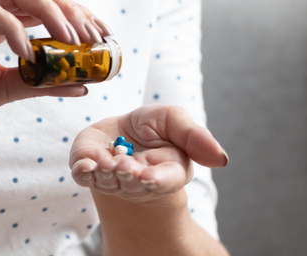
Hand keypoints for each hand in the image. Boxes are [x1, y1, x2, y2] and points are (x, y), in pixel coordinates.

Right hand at [0, 0, 110, 147]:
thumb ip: (38, 83)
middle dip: (69, 10)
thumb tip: (83, 83)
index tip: (104, 36)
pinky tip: (28, 53)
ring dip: (48, 11)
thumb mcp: (1, 90)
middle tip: (93, 38)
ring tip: (70, 41)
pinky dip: (12, 28)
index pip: (42, 2)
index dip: (75, 14)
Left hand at [69, 106, 227, 201]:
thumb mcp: (175, 122)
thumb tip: (222, 159)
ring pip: (109, 182)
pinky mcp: (88, 170)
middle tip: (125, 166)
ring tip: (107, 163)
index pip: (165, 180)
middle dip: (129, 175)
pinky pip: (84, 176)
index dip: (157, 180)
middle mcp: (138, 180)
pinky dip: (83, 172)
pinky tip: (85, 166)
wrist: (121, 133)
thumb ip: (196, 138)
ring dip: (107, 174)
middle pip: (134, 184)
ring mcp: (112, 179)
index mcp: (166, 171)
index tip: (149, 176)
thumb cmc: (153, 129)